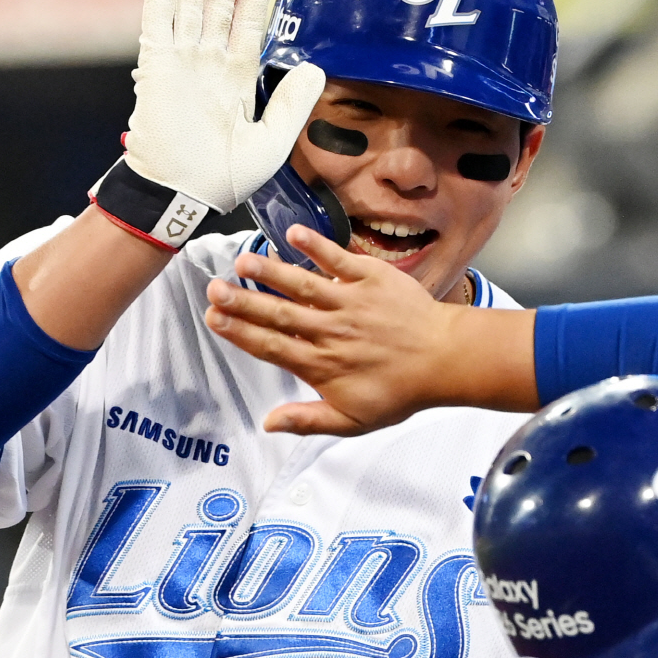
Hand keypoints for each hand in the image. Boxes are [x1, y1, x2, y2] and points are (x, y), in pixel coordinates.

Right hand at [124, 0, 324, 212]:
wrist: (182, 195)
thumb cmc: (225, 178)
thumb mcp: (271, 143)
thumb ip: (291, 105)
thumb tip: (317, 68)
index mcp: (238, 79)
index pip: (251, 23)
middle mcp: (210, 65)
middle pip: (221, 5)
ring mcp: (182, 64)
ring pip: (190, 7)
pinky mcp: (156, 70)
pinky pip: (157, 25)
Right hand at [204, 226, 538, 435]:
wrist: (444, 360)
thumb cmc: (399, 392)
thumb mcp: (353, 420)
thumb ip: (307, 420)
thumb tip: (269, 424)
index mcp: (321, 364)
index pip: (271, 347)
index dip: (240, 333)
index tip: (215, 319)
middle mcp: (330, 331)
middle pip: (278, 314)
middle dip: (242, 301)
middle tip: (213, 289)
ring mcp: (350, 301)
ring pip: (302, 284)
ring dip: (269, 272)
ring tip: (241, 262)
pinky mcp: (371, 278)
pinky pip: (338, 258)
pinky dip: (316, 245)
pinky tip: (292, 232)